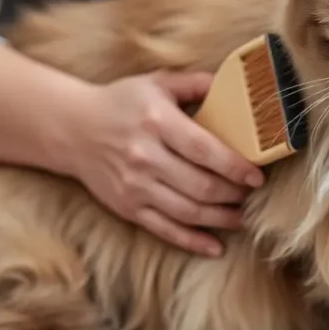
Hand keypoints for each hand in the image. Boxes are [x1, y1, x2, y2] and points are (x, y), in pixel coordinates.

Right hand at [62, 70, 265, 255]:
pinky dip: (193, 241)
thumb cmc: (122, 103)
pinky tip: (215, 246)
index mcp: (156, 122)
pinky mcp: (127, 207)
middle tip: (251, 194)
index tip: (256, 176)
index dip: (234, 166)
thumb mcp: (156, 82)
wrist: (72, 129)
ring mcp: (135, 186)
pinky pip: (165, 230)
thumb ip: (195, 83)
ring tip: (242, 217)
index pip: (204, 150)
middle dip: (234, 194)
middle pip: (200, 185)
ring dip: (221, 219)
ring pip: (188, 211)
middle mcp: (145, 157)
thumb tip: (235, 88)